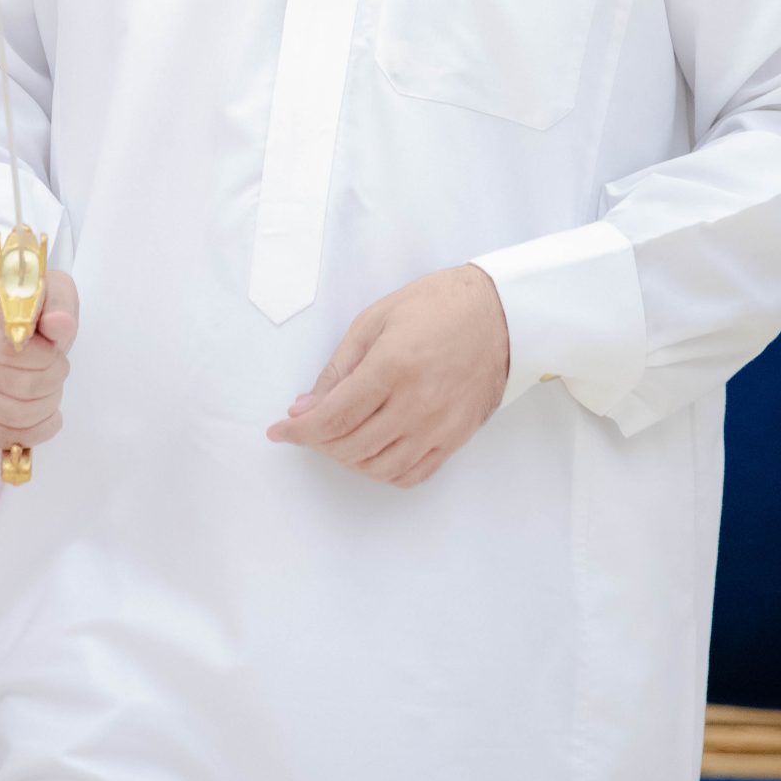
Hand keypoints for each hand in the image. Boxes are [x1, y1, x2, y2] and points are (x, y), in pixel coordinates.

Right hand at [0, 268, 76, 452]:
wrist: (10, 322)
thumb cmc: (30, 304)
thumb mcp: (51, 289)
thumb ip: (58, 303)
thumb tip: (60, 324)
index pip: (4, 347)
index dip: (41, 357)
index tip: (55, 350)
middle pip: (8, 382)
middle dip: (49, 381)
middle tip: (60, 370)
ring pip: (6, 413)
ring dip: (44, 407)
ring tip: (53, 390)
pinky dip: (30, 433)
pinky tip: (44, 417)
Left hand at [266, 264, 509, 486]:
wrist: (501, 314)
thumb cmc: (437, 306)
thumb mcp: (375, 320)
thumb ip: (338, 368)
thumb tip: (305, 407)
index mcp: (392, 368)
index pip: (333, 418)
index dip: (298, 432)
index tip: (278, 432)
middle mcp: (416, 404)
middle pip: (351, 447)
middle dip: (318, 443)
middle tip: (307, 428)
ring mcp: (439, 426)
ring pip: (378, 468)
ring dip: (347, 460)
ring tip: (337, 438)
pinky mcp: (456, 438)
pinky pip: (412, 474)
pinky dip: (383, 472)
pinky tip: (371, 453)